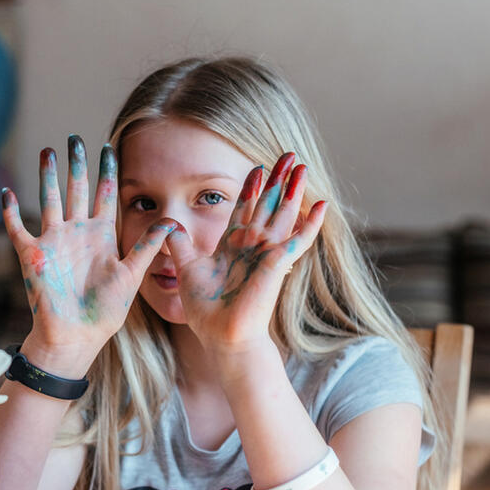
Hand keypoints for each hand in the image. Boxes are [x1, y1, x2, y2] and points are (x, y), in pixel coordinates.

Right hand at [2, 136, 175, 369]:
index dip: (107, 172)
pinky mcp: (33, 256)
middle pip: (76, 190)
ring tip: (47, 151)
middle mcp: (77, 233)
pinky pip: (18, 230)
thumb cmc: (105, 311)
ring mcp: (54, 242)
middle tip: (75, 138)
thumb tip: (171, 222)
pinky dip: (10, 213)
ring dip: (48, 177)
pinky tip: (6, 194)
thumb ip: (148, 247)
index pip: (105, 195)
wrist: (77, 337)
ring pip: (50, 200)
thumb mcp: (132, 276)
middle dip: (77, 164)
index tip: (110, 147)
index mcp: (101, 236)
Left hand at [166, 152, 326, 352]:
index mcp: (233, 245)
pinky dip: (311, 222)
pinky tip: (322, 204)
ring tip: (302, 167)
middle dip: (277, 180)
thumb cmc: (206, 309)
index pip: (244, 209)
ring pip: (284, 214)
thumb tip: (168, 225)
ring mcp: (266, 253)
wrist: (220, 334)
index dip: (250, 190)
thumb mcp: (188, 268)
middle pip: (268, 205)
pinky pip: (298, 239)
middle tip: (288, 156)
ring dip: (294, 190)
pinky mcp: (277, 263)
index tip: (257, 169)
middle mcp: (252, 245)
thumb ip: (180, 246)